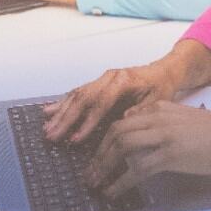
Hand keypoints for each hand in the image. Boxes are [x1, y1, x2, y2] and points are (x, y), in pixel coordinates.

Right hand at [45, 62, 172, 150]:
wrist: (163, 72)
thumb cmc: (161, 87)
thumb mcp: (158, 101)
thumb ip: (140, 111)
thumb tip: (122, 121)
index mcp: (123, 81)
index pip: (101, 103)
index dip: (88, 122)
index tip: (76, 138)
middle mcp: (109, 78)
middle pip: (83, 98)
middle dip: (66, 119)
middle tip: (52, 136)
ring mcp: (101, 79)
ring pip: (76, 95)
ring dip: (60, 113)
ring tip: (46, 128)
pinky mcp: (97, 84)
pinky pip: (77, 93)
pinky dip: (62, 103)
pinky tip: (48, 112)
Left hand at [83, 100, 210, 198]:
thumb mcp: (182, 117)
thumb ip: (159, 120)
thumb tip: (135, 127)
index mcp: (159, 107)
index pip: (122, 120)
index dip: (104, 139)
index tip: (96, 155)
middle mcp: (157, 118)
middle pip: (116, 133)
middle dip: (98, 154)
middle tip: (90, 172)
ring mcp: (163, 136)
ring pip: (122, 147)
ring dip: (103, 167)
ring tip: (95, 183)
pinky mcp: (171, 154)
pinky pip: (138, 169)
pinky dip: (120, 182)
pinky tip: (113, 192)